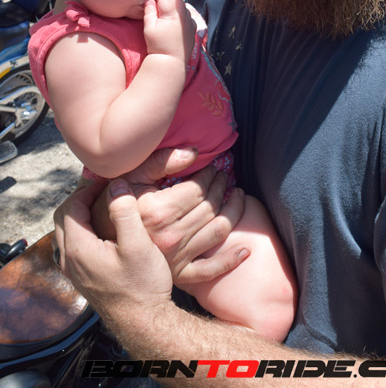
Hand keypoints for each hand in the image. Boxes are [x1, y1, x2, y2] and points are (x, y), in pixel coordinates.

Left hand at [54, 179, 171, 318]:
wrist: (143, 322)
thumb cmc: (142, 285)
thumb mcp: (138, 244)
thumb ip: (124, 211)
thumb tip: (116, 185)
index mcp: (79, 249)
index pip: (71, 207)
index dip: (88, 189)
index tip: (109, 183)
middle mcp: (70, 260)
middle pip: (63, 218)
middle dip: (82, 200)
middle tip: (105, 191)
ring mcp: (75, 271)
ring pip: (67, 232)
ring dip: (82, 215)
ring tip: (106, 207)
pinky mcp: (83, 277)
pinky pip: (74, 245)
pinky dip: (85, 230)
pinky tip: (107, 231)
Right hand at [89, 148, 247, 284]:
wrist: (99, 251)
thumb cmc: (112, 208)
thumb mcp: (129, 178)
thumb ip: (160, 162)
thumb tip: (195, 152)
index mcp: (158, 211)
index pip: (197, 189)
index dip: (209, 174)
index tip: (213, 166)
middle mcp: (170, 236)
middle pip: (210, 207)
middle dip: (222, 187)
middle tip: (225, 176)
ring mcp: (177, 257)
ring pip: (218, 231)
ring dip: (234, 212)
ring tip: (238, 196)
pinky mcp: (180, 275)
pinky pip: (210, 270)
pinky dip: (229, 261)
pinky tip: (244, 250)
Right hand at [143, 0, 195, 61]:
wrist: (171, 61)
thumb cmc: (157, 45)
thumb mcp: (149, 28)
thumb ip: (149, 11)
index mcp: (172, 13)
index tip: (152, 5)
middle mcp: (183, 15)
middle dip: (167, 1)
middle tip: (159, 12)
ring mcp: (190, 21)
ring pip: (182, 6)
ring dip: (174, 8)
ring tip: (166, 19)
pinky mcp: (193, 27)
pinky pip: (187, 15)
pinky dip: (181, 16)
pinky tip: (174, 25)